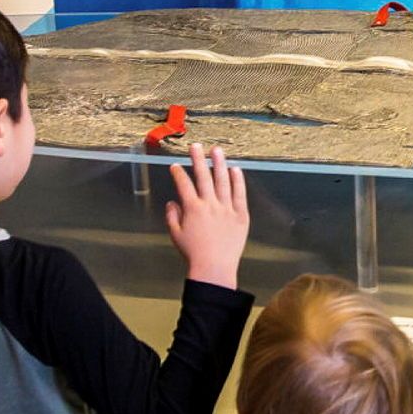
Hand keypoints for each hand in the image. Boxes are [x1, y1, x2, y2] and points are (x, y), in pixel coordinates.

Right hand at [166, 144, 249, 286]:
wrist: (214, 268)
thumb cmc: (193, 254)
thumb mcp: (176, 235)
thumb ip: (172, 216)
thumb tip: (172, 202)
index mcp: (193, 209)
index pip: (183, 185)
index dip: (178, 173)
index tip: (175, 165)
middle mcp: (210, 204)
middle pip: (203, 176)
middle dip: (198, 159)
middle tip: (195, 145)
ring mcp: (226, 209)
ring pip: (222, 181)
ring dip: (219, 164)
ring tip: (216, 150)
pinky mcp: (240, 215)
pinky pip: (239, 194)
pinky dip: (238, 181)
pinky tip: (235, 170)